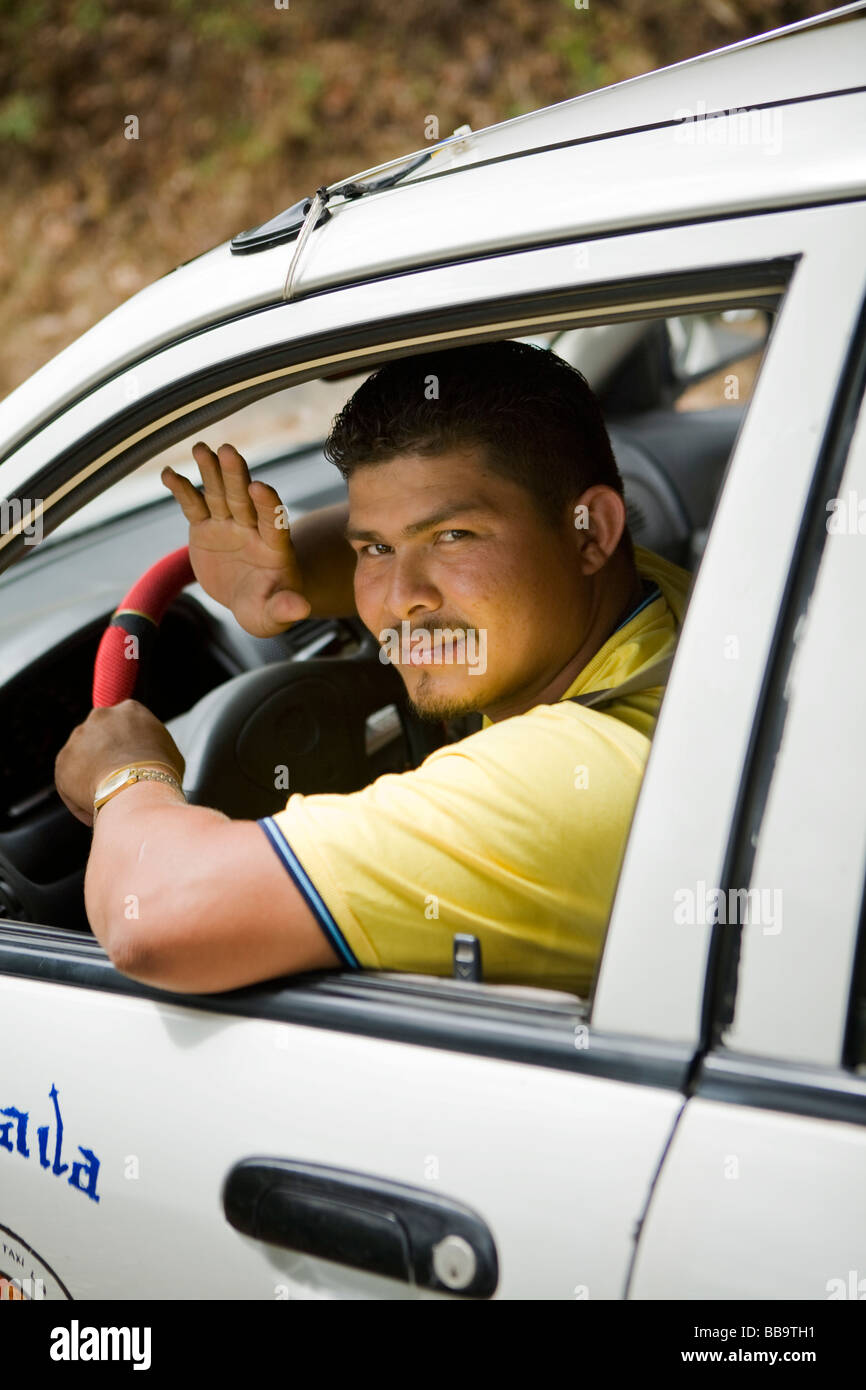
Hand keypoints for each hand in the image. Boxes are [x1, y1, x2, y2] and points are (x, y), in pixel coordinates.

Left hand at [55, 700, 184, 826]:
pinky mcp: (62, 760)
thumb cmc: (159, 773)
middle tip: (119, 779)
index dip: (127, 744)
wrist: (137, 790)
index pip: (124, 723)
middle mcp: (101, 716)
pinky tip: (96, 809)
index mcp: (130, 710)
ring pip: (83, 758)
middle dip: (106, 756)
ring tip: (108, 798)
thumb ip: (152, 745)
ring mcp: (78, 736)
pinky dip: (79, 797)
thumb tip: (150, 755)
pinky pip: (70, 781)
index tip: (131, 760)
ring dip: (91, 775)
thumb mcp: (169, 751)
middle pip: (100, 736)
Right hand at [161, 443, 311, 637]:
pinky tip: (168, 473)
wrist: (247, 601)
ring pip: (219, 495)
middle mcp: (252, 529)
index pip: (272, 522)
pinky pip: (193, 506)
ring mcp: (228, 525)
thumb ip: (284, 609)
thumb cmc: (266, 609)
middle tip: (229, 452)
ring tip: (201, 449)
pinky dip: (181, 490)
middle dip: (237, 476)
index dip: (267, 505)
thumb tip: (301, 608)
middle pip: (244, 499)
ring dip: (211, 471)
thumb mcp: (273, 616)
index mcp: (274, 547)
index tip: (259, 487)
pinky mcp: (205, 528)